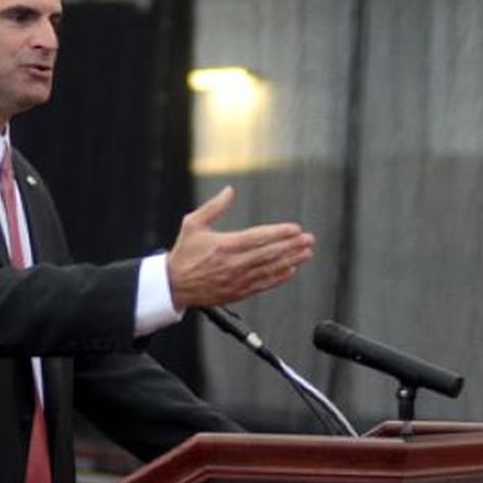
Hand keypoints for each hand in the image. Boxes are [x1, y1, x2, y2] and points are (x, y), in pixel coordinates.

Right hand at [167, 186, 314, 308]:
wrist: (174, 285)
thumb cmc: (184, 254)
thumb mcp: (193, 224)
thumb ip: (214, 207)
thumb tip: (229, 191)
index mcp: (225, 245)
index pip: (259, 237)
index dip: (279, 233)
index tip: (295, 229)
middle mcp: (234, 263)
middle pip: (269, 253)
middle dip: (292, 245)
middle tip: (308, 239)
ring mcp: (237, 279)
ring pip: (270, 269)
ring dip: (290, 260)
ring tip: (306, 253)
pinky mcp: (238, 292)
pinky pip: (263, 284)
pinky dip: (278, 278)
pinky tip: (291, 270)